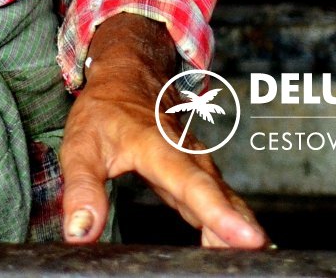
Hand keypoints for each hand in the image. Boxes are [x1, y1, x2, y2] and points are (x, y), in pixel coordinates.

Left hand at [56, 15, 267, 249]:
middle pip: (219, 196)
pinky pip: (221, 203)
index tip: (245, 237)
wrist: (128, 76)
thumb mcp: (79, 146)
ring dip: (239, 227)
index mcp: (158, 147)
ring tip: (252, 258)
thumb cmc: (104, 112)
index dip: (217, 212)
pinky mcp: (201, 176)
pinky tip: (236, 250)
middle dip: (239, 227)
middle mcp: (188, 157)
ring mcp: (199, 166)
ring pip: (225, 199)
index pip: (191, 184)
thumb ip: (82, 189)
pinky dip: (231, 224)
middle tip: (256, 254)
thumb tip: (80, 234)